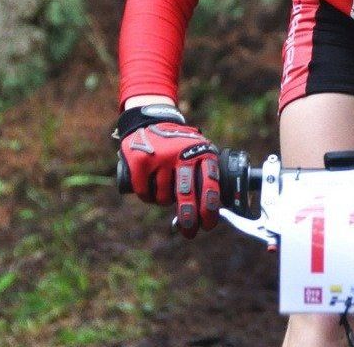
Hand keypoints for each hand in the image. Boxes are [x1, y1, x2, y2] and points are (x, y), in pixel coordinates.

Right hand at [116, 104, 220, 237]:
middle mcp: (183, 154)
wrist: (151, 120)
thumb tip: (213, 210)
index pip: (210, 185)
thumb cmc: (180, 144)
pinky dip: (147, 196)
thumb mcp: (199, 150)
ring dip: (163, 201)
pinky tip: (149, 188)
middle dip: (189, 219)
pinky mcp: (140, 161)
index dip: (210, 209)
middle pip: (187, 196)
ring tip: (163, 189)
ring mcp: (161, 157)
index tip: (208, 225)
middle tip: (190, 232)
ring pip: (164, 198)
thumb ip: (205, 173)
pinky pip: (145, 193)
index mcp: (202, 152)